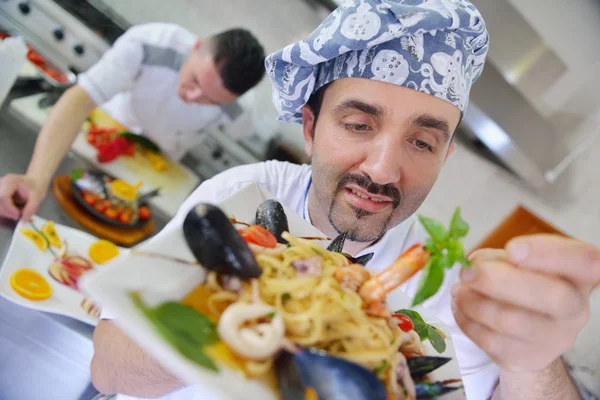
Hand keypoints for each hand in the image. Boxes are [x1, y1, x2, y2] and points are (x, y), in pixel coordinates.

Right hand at [0, 174, 45, 220]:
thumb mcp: (37, 197)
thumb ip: (31, 208)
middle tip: (19, 216)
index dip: (9, 209)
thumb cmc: (35, 187)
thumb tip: (24, 219)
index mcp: (10, 181)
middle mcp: (1, 183)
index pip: (3, 197)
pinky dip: (5, 211)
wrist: (34, 182)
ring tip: (18, 211)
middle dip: (7, 212)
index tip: (18, 215)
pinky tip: (13, 210)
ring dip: (6, 212)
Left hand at [451, 235, 599, 372]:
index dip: (548, 253)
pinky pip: (490, 340)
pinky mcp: (526, 358)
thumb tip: (473, 265)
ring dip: (474, 302)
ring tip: (458, 290)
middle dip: (500, 280)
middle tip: (466, 271)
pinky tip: (460, 308)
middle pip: (551, 296)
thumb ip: (501, 258)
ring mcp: (554, 339)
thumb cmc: (525, 285)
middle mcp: (575, 309)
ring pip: (511, 321)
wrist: (528, 334)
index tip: (512, 248)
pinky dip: (466, 320)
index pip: (583, 261)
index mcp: (579, 275)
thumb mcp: (520, 263)